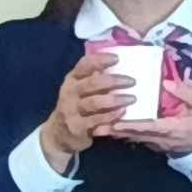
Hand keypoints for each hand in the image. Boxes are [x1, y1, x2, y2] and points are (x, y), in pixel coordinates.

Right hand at [40, 51, 131, 166]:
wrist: (59, 133)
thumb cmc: (77, 105)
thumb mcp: (80, 89)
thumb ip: (94, 77)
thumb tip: (120, 63)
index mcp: (72, 79)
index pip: (84, 65)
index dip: (100, 60)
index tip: (117, 58)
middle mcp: (69, 93)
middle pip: (91, 84)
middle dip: (113, 81)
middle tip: (132, 81)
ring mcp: (71, 110)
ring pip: (94, 103)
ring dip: (115, 99)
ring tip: (132, 98)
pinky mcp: (77, 127)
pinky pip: (96, 120)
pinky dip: (111, 116)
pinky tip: (122, 112)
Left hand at [99, 69, 191, 157]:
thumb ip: (187, 92)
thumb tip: (167, 83)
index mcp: (175, 128)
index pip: (151, 126)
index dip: (133, 125)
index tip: (117, 122)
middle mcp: (162, 139)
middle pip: (135, 135)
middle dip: (115, 131)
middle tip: (95, 126)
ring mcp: (157, 143)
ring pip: (132, 138)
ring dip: (114, 134)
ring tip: (96, 128)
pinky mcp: (153, 144)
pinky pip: (135, 139)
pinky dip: (122, 134)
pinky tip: (108, 128)